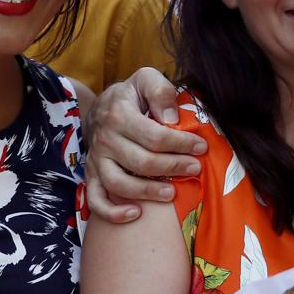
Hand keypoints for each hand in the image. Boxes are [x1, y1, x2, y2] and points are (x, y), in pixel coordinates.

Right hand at [84, 68, 205, 222]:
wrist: (100, 108)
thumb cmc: (131, 96)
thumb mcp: (146, 80)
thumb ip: (160, 91)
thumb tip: (172, 119)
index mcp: (119, 115)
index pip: (155, 137)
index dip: (181, 144)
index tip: (201, 147)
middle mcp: (105, 140)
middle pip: (141, 163)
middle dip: (173, 168)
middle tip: (194, 168)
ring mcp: (97, 160)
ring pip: (119, 184)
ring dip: (148, 192)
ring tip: (172, 193)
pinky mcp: (92, 175)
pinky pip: (96, 200)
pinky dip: (113, 212)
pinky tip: (135, 214)